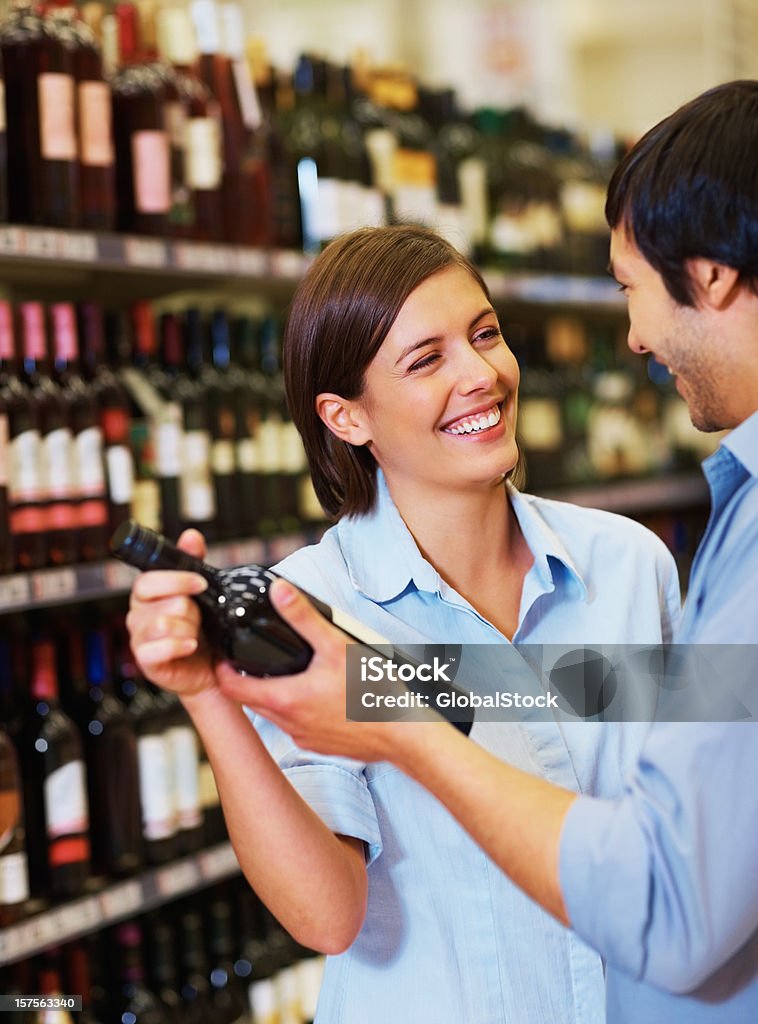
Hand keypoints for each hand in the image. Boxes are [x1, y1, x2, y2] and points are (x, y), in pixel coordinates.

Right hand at [126, 529, 217, 699]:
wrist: (208, 666)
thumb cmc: (201, 627)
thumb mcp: (200, 592)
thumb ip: (192, 562)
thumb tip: (191, 536)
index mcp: (147, 594)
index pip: (148, 580)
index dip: (175, 580)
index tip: (200, 583)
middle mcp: (138, 614)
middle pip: (162, 601)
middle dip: (190, 610)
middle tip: (199, 618)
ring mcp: (139, 638)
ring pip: (163, 624)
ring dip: (188, 629)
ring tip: (195, 635)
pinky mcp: (145, 661)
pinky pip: (158, 649)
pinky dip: (180, 646)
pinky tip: (191, 647)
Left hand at [215, 578, 419, 762]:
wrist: (404, 735)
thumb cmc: (373, 695)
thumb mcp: (337, 646)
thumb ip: (305, 618)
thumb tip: (280, 592)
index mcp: (285, 700)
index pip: (231, 688)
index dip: (222, 669)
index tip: (224, 654)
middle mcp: (290, 724)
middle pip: (252, 701)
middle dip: (247, 679)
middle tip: (253, 657)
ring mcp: (306, 739)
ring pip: (276, 715)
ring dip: (274, 695)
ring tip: (290, 672)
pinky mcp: (322, 746)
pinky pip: (299, 727)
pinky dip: (299, 710)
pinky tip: (320, 696)